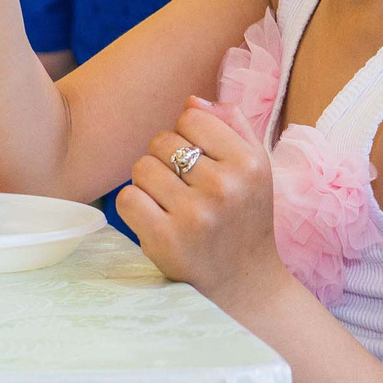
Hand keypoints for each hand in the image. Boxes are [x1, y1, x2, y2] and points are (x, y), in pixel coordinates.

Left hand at [116, 100, 295, 314]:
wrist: (245, 283)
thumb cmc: (246, 217)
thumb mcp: (255, 167)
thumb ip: (231, 125)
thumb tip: (192, 100)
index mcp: (248, 163)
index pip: (192, 116)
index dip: (188, 136)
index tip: (199, 161)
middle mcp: (223, 187)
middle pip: (162, 140)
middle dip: (166, 159)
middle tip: (182, 186)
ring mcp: (194, 215)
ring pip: (142, 167)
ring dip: (149, 183)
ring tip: (170, 203)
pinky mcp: (165, 240)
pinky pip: (127, 199)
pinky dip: (134, 206)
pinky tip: (154, 218)